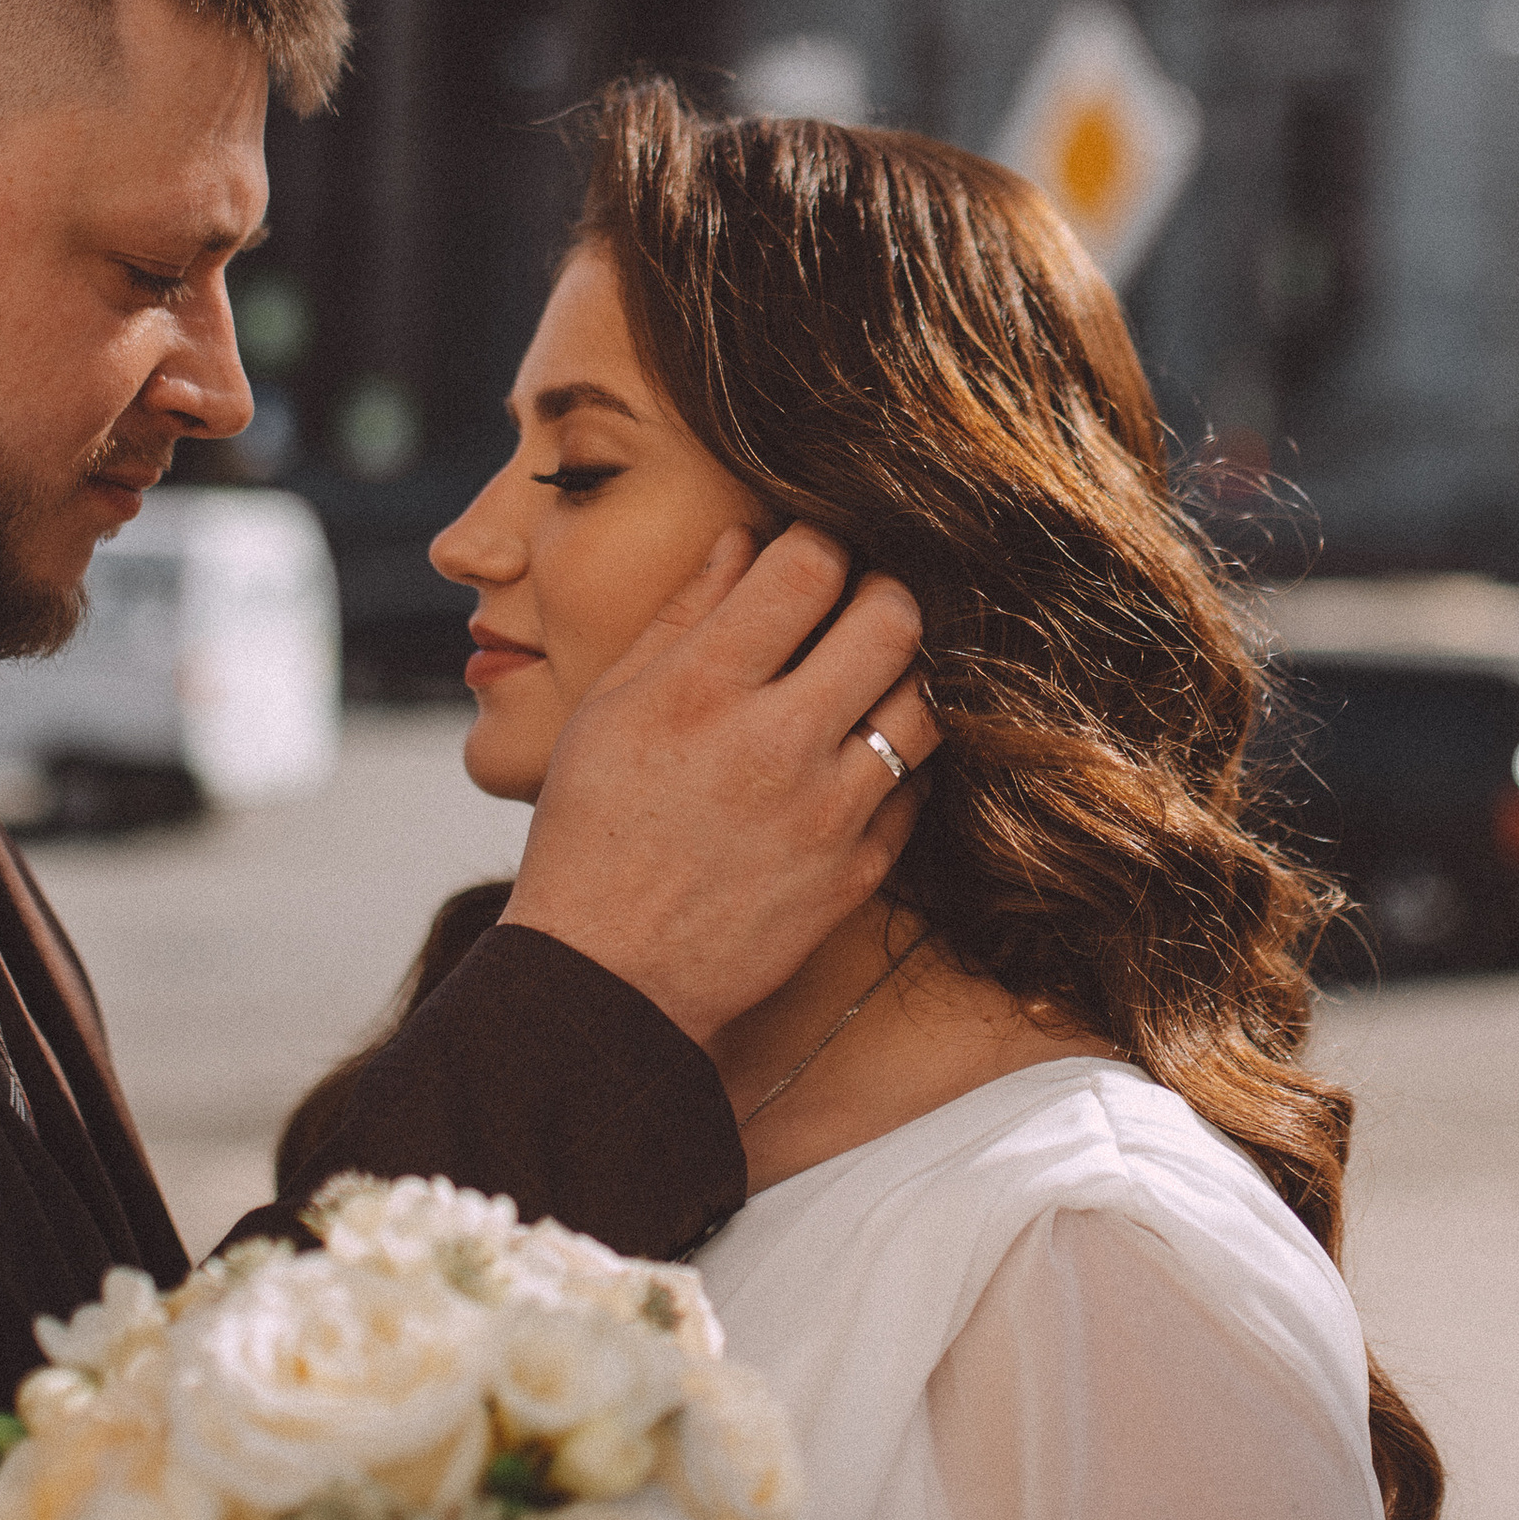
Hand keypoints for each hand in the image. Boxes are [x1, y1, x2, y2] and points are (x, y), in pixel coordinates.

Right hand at [502, 524, 939, 1047]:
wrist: (606, 979)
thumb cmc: (592, 832)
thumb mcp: (608, 708)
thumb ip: (682, 617)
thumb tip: (742, 541)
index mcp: (700, 691)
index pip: (808, 565)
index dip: (819, 541)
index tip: (810, 556)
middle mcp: (774, 744)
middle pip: (893, 619)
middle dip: (883, 593)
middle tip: (857, 606)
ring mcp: (826, 814)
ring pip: (926, 703)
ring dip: (901, 678)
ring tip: (863, 683)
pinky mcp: (858, 872)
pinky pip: (920, 788)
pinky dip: (898, 762)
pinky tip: (855, 760)